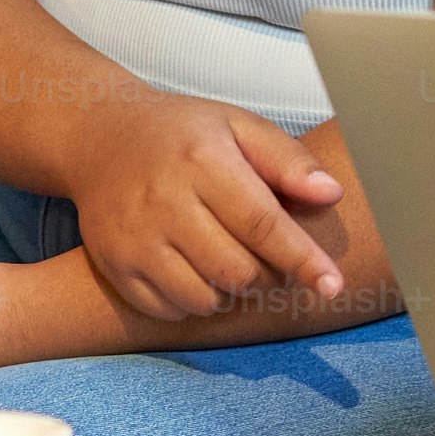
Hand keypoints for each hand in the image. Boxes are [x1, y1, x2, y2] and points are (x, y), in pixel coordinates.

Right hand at [71, 94, 345, 321]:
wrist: (101, 138)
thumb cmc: (183, 134)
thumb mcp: (238, 126)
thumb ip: (288, 160)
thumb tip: (331, 194)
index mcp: (202, 160)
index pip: (262, 223)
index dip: (303, 258)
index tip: (333, 284)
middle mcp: (164, 201)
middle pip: (238, 270)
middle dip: (268, 276)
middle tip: (269, 258)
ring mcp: (134, 237)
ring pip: (205, 298)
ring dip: (231, 292)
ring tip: (231, 262)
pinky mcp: (114, 266)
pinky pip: (169, 309)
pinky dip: (194, 301)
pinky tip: (195, 271)